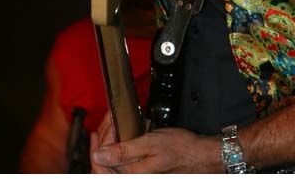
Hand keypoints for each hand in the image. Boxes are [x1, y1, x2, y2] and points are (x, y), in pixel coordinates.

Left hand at [90, 112, 222, 172]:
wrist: (198, 155)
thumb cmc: (179, 149)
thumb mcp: (149, 144)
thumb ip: (123, 151)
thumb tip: (98, 154)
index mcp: (130, 175)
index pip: (99, 165)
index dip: (96, 145)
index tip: (100, 128)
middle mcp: (131, 177)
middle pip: (103, 164)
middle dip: (102, 140)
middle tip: (108, 121)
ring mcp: (135, 174)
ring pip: (111, 163)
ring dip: (109, 143)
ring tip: (113, 125)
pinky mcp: (140, 171)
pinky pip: (121, 162)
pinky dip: (117, 146)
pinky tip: (120, 135)